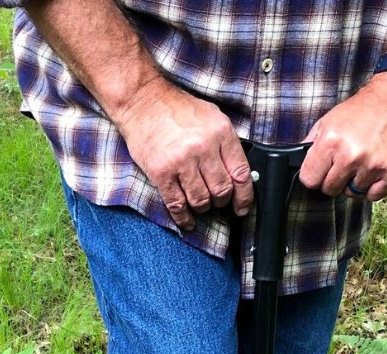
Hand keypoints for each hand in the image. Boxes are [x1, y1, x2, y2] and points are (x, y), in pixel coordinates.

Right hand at [111, 78, 253, 230]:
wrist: (142, 100)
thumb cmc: (176, 110)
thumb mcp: (211, 117)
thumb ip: (226, 144)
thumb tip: (240, 174)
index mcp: (220, 132)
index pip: (241, 174)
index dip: (244, 197)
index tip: (242, 207)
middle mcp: (203, 147)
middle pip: (222, 190)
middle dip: (221, 202)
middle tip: (217, 202)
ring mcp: (181, 161)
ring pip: (201, 201)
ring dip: (202, 208)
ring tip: (200, 204)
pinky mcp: (161, 172)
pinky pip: (177, 205)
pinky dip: (184, 218)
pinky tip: (187, 221)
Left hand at [298, 73, 386, 201]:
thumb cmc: (360, 111)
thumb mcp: (328, 121)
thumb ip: (311, 145)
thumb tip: (298, 164)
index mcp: (331, 142)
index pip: (309, 180)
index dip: (315, 175)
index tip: (324, 168)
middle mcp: (352, 155)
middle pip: (330, 190)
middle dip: (336, 179)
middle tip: (347, 161)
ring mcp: (374, 165)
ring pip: (353, 194)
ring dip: (356, 181)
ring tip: (364, 159)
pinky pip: (373, 196)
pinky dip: (374, 187)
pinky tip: (376, 167)